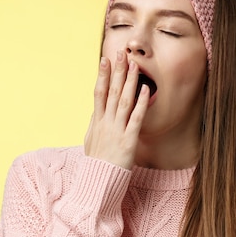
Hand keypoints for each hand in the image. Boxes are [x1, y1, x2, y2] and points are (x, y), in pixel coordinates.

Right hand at [84, 51, 149, 168]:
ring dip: (129, 81)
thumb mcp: (91, 140)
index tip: (105, 59)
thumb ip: (95, 123)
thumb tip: (97, 110)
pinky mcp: (128, 141)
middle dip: (117, 71)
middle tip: (121, 53)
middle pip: (111, 92)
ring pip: (123, 101)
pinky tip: (145, 90)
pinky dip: (140, 103)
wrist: (98, 183)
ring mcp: (116, 131)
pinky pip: (135, 118)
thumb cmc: (96, 164)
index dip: (102, 75)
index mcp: (96, 122)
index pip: (98, 93)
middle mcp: (105, 123)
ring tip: (135, 65)